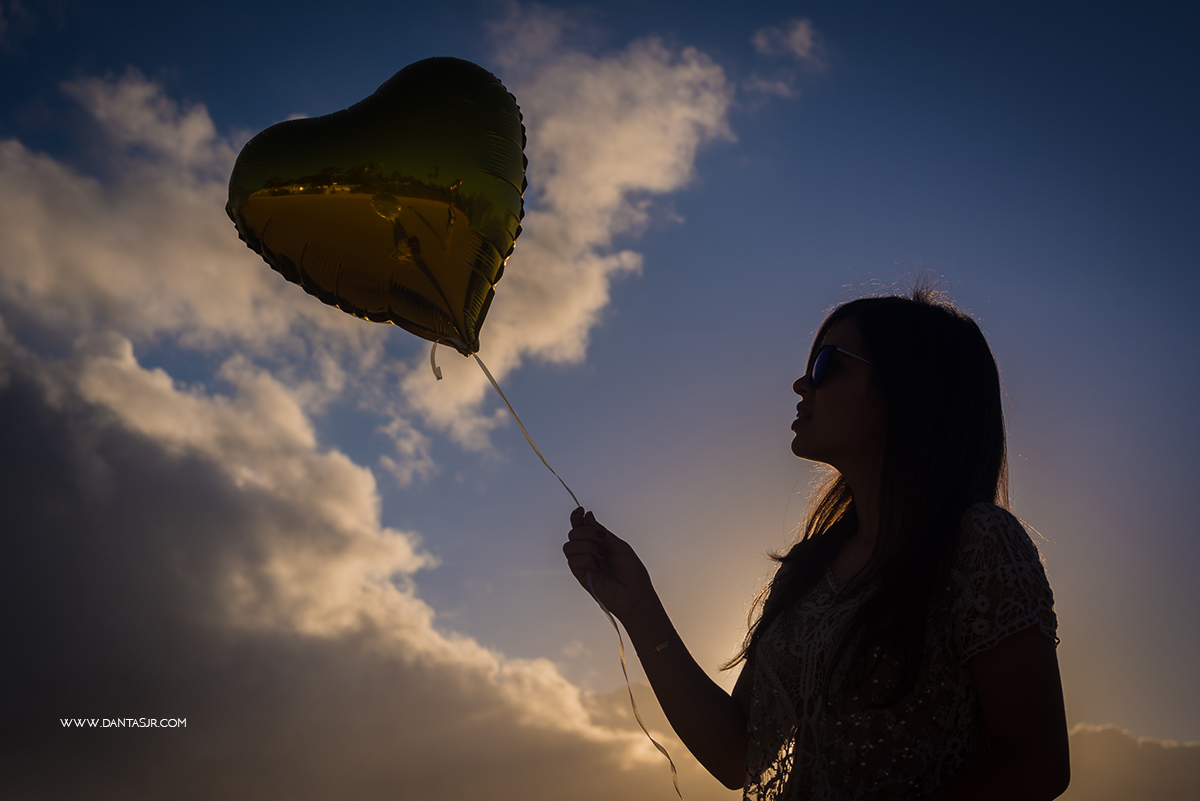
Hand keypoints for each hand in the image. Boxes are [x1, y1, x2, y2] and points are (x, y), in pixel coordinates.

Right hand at [562, 507, 654, 621]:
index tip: (581, 510)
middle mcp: (588, 551)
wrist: (636, 594)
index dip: (577, 517)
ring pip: (569, 546)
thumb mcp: (619, 546)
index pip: (581, 526)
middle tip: (602, 539)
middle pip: (573, 533)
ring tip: (602, 555)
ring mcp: (584, 563)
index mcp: (598, 542)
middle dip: (586, 531)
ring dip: (586, 546)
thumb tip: (587, 515)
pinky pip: (573, 561)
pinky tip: (598, 566)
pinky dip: (586, 559)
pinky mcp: (581, 576)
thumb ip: (602, 532)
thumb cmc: (631, 571)